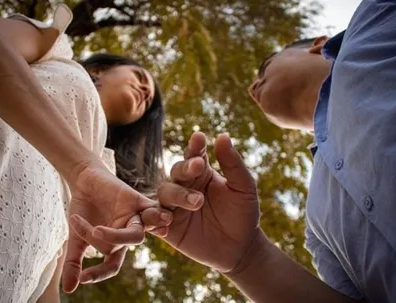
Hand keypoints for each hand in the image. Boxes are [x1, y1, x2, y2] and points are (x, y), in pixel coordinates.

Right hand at [62, 160, 171, 292]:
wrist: (85, 181)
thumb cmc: (83, 210)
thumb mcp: (76, 237)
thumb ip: (74, 261)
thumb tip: (68, 290)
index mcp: (114, 245)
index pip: (111, 265)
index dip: (99, 274)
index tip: (83, 278)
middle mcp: (127, 234)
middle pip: (125, 246)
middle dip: (109, 241)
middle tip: (93, 230)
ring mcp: (134, 218)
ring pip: (137, 234)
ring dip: (125, 234)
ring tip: (100, 230)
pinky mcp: (138, 200)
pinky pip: (151, 209)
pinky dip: (154, 213)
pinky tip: (150, 214)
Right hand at [94, 132, 261, 273]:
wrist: (240, 248)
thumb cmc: (243, 214)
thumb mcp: (243, 187)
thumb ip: (233, 163)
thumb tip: (223, 135)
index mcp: (202, 172)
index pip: (194, 155)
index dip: (194, 146)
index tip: (199, 138)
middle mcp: (185, 185)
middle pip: (176, 171)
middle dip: (185, 169)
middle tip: (199, 168)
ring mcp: (174, 206)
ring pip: (164, 192)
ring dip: (176, 194)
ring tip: (196, 202)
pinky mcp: (168, 226)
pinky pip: (152, 218)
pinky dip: (154, 218)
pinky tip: (166, 222)